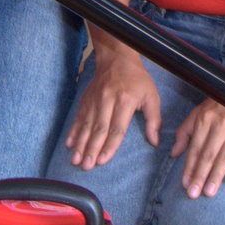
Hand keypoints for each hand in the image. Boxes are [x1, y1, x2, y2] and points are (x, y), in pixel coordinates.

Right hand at [62, 49, 160, 168]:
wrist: (117, 58)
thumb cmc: (137, 79)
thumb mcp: (152, 96)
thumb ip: (153, 119)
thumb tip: (155, 141)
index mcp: (125, 101)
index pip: (117, 128)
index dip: (109, 146)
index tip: (103, 160)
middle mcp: (107, 101)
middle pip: (98, 129)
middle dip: (92, 149)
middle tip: (86, 166)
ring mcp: (94, 100)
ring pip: (86, 125)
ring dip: (80, 144)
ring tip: (76, 160)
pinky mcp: (86, 100)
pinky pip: (79, 118)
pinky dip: (74, 132)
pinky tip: (69, 144)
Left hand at [174, 100, 224, 198]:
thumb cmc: (223, 104)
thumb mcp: (200, 112)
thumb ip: (185, 132)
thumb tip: (174, 153)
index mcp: (204, 120)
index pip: (195, 148)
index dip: (189, 167)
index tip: (185, 184)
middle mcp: (219, 125)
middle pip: (208, 155)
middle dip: (200, 175)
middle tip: (193, 194)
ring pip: (224, 156)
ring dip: (216, 175)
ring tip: (209, 192)